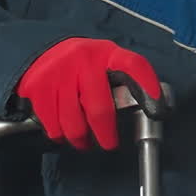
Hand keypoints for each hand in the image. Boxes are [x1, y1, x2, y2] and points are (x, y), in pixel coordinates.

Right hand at [15, 38, 160, 150]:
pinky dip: (59, 134)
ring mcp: (58, 73)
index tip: (158, 107)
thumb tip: (153, 106)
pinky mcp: (37, 87)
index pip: (133, 65)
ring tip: (83, 140)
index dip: (147, 85)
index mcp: (106, 53)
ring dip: (80, 139)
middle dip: (106, 135)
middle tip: (109, 144)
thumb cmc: (82, 65)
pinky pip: (52, 125)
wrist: (42, 51)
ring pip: (73, 124)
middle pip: (100, 110)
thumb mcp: (105, 62)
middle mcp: (83, 60)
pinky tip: (62, 131)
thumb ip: (124, 79)